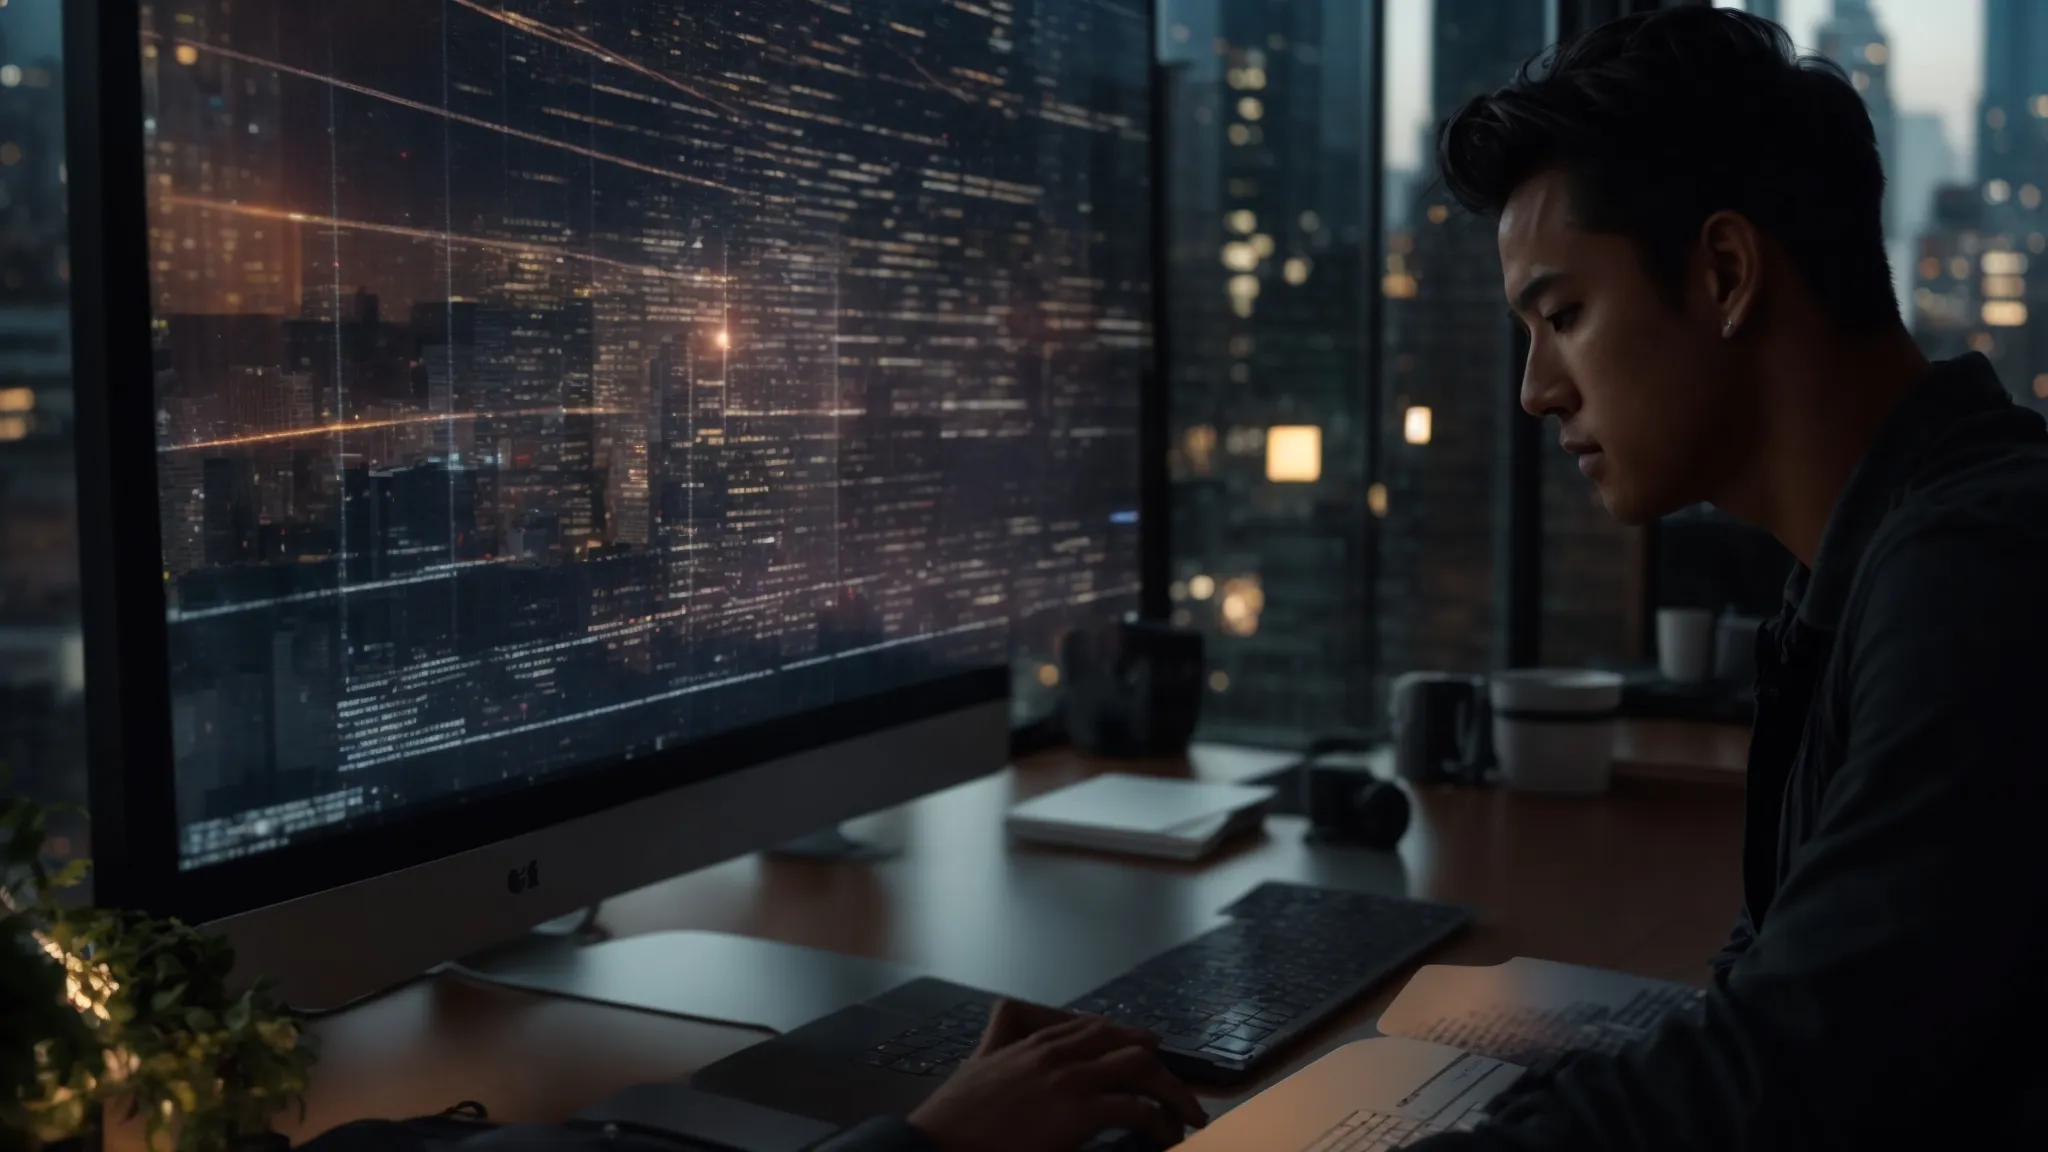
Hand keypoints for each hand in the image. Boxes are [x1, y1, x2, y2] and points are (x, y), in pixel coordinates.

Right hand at [907, 999, 1208, 1151]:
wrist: (937, 1145)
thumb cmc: (953, 1120)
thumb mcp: (977, 1067)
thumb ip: (1000, 1050)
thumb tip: (1008, 1055)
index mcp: (1033, 1041)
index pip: (1094, 1027)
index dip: (1126, 1038)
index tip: (1147, 1049)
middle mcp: (1056, 1052)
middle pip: (1125, 1043)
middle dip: (1157, 1067)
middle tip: (1178, 1091)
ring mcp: (1069, 1078)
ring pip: (1141, 1069)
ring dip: (1172, 1093)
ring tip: (1188, 1117)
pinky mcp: (1078, 1110)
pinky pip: (1137, 1108)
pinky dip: (1160, 1122)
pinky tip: (1166, 1138)